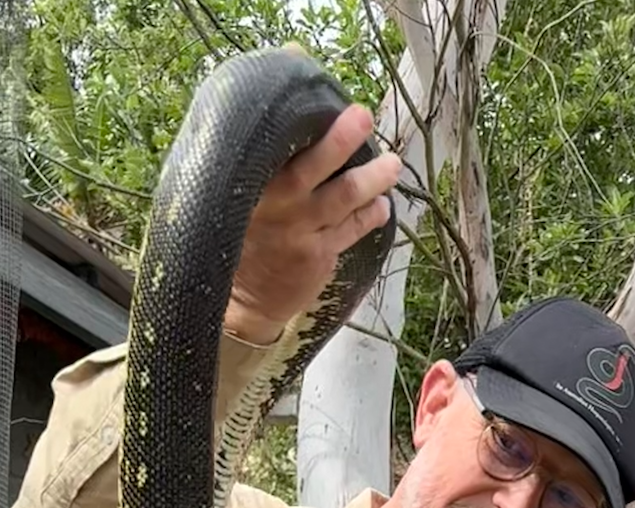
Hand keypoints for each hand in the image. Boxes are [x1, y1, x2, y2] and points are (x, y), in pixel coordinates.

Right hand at [226, 102, 400, 345]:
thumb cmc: (247, 234)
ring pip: (344, 199)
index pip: (278, 148)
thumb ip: (264, 152)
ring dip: (372, 178)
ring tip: (392, 164)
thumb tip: (290, 80)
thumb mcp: (242, 194)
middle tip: (363, 117)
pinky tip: (382, 203)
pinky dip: (371, 215)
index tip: (324, 101)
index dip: (301, 123)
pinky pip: (353, 229)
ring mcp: (302, 234)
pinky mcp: (320, 256)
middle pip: (312, 169)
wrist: (245, 301)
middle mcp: (280, 208)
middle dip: (340, 141)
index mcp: (255, 187)